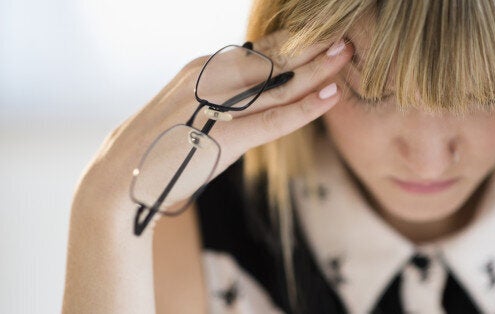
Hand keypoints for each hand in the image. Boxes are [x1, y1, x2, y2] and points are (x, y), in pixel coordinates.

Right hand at [83, 30, 352, 197]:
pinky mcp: (221, 138)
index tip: (323, 35)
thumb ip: (223, 93)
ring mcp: (214, 107)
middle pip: (272, 59)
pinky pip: (273, 120)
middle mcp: (210, 79)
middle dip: (312, 48)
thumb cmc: (163, 143)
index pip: (258, 49)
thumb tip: (259, 84)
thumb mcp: (191, 106)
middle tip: (345, 38)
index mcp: (203, 68)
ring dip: (316, 70)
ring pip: (277, 85)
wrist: (122, 178)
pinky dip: (304, 108)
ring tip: (346, 57)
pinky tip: (329, 97)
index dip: (294, 42)